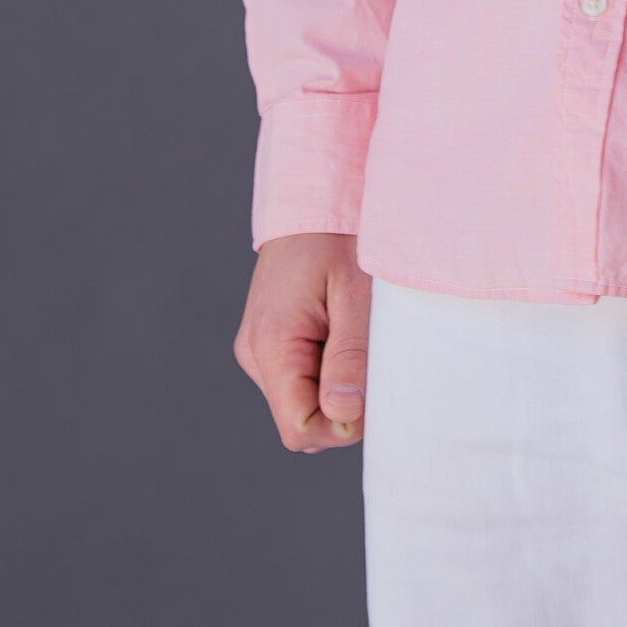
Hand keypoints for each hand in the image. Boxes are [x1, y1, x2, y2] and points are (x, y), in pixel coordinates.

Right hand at [233, 230, 371, 452]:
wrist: (313, 199)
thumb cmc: (340, 239)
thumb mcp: (356, 294)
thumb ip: (350, 356)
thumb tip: (345, 415)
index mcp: (272, 344)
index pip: (299, 428)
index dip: (342, 424)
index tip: (371, 386)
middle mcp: (255, 354)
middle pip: (302, 419)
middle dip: (343, 404)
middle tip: (369, 351)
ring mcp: (259, 349)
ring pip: (304, 401)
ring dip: (338, 383)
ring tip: (354, 332)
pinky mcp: (269, 343)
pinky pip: (301, 379)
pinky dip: (329, 368)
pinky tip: (341, 330)